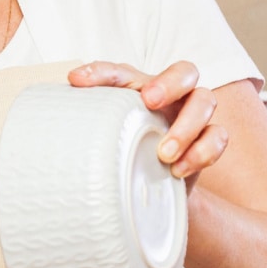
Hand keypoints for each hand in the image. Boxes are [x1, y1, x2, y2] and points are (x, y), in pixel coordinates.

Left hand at [68, 61, 226, 183]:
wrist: (153, 195)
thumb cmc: (126, 161)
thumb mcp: (105, 148)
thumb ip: (89, 135)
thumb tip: (49, 143)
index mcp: (140, 90)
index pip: (122, 73)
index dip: (101, 73)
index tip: (77, 81)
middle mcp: (171, 97)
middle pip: (185, 72)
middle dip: (170, 83)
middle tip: (150, 100)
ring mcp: (194, 117)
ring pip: (205, 102)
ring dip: (186, 126)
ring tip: (164, 153)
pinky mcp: (209, 142)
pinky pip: (218, 137)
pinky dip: (201, 152)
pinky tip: (178, 170)